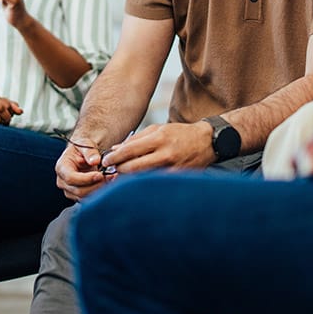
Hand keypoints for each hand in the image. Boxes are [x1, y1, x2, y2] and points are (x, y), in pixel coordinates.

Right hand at [55, 142, 106, 200]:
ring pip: (84, 198)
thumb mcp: (85, 144)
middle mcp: (62, 181)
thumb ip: (90, 152)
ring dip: (99, 190)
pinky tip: (108, 184)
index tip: (100, 175)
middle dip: (96, 185)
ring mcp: (69, 191)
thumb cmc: (82, 149)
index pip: (71, 178)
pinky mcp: (77, 196)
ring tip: (111, 179)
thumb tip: (95, 161)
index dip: (86, 179)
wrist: (82, 155)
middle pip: (78, 191)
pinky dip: (100, 194)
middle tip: (109, 176)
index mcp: (61, 168)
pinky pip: (89, 199)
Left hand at [100, 122, 215, 173]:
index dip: (114, 158)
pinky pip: (155, 183)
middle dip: (118, 170)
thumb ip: (135, 139)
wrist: (207, 142)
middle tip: (111, 171)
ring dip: (129, 179)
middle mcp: (165, 154)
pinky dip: (144, 183)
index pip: (129, 151)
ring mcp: (172, 168)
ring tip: (121, 177)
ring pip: (142, 178)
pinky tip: (138, 182)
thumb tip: (115, 149)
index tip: (105, 161)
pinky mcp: (177, 178)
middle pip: (133, 167)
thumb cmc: (179, 134)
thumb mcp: (157, 129)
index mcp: (158, 138)